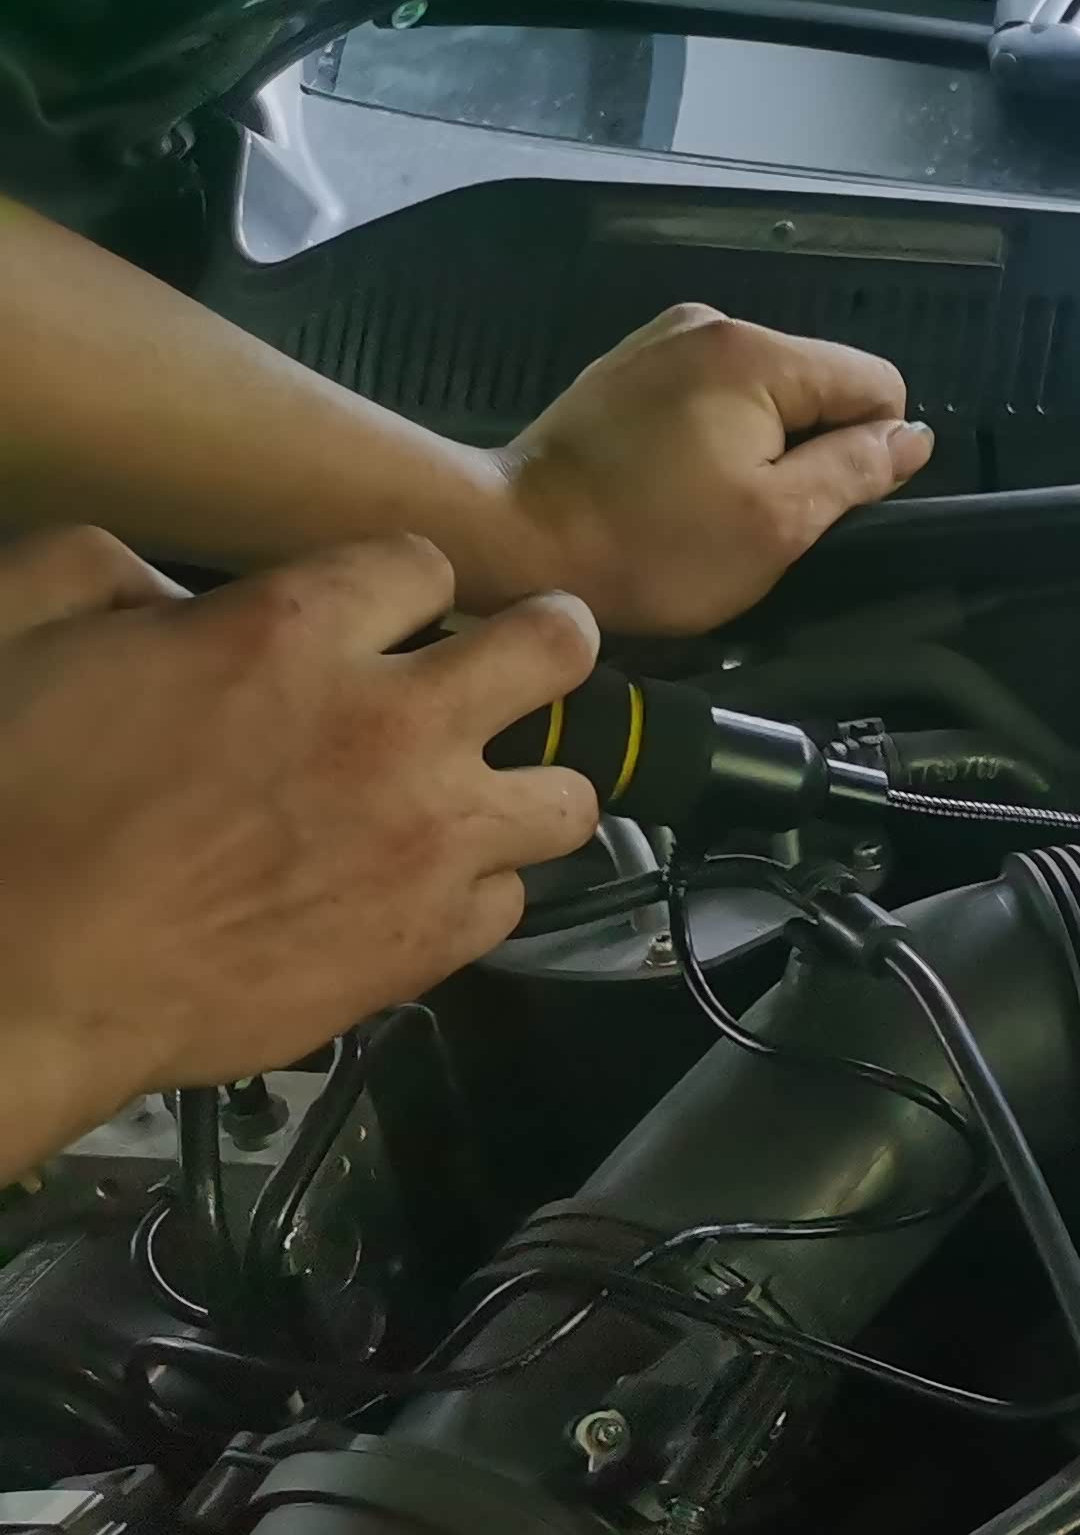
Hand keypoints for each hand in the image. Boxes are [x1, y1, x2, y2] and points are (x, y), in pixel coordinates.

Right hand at [0, 527, 600, 1176]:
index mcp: (292, 631)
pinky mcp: (430, 940)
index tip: (398, 613)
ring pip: (569, 797)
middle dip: (553, 643)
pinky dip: (475, 895)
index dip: (407, 587)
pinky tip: (421, 891)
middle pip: (554, 651)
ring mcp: (426, 839)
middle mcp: (390, 725)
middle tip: (540, 656)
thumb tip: (173, 587)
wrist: (22, 969)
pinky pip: (512, 902)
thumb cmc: (9, 804)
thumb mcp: (24, 627)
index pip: (424, 565)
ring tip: (485, 799)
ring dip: (531, 790)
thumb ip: (110, 571)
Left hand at [482, 303, 934, 634]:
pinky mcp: (628, 369)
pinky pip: (712, 397)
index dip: (870, 453)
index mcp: (760, 354)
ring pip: (767, 395)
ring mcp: (664, 340)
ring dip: (759, 449)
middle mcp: (714, 324)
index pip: (877, 384)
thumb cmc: (654, 543)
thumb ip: (856, 470)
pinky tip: (673, 483)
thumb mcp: (778, 523)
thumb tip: (912, 436)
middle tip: (753, 515)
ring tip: (707, 503)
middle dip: (808, 450)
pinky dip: (713, 439)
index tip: (818, 506)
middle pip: (819, 385)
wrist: (514, 538)